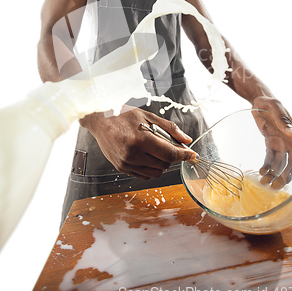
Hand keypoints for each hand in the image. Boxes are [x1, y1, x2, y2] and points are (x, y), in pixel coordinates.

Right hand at [80, 107, 196, 179]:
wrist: (100, 121)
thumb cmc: (123, 115)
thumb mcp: (148, 116)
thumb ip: (170, 128)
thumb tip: (186, 140)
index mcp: (140, 140)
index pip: (169, 154)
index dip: (183, 155)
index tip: (192, 154)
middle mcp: (132, 154)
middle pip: (164, 164)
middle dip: (172, 157)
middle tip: (171, 145)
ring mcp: (126, 163)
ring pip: (156, 172)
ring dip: (162, 163)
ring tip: (157, 149)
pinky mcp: (122, 168)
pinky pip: (144, 175)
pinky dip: (151, 168)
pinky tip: (148, 155)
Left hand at [252, 96, 291, 187]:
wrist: (258, 100)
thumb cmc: (269, 102)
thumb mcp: (275, 108)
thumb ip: (283, 121)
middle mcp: (290, 142)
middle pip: (291, 164)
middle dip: (285, 176)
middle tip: (275, 186)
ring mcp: (280, 144)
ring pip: (280, 164)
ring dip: (274, 174)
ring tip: (265, 182)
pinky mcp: (270, 144)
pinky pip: (270, 158)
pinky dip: (267, 166)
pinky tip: (261, 172)